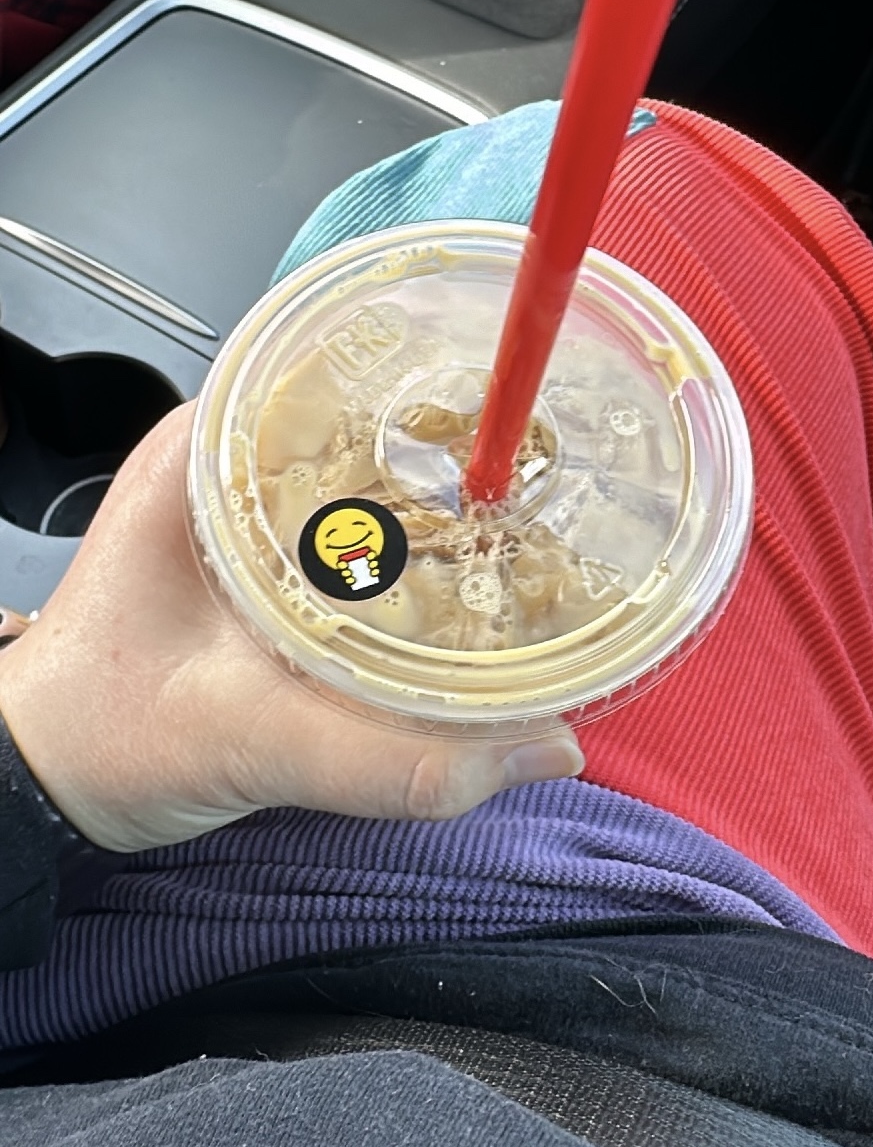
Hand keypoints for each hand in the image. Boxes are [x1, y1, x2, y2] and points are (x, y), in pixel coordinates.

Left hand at [0, 404, 582, 851]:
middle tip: (548, 480)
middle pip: (372, 418)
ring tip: (528, 525)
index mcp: (200, 455)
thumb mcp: (245, 741)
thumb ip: (387, 760)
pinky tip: (470, 584)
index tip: (513, 406)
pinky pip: (359, 534)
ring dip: (443, 504)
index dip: (434, 376)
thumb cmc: (99, 733)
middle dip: (460, 448)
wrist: (48, 782)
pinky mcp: (264, 561)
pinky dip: (417, 555)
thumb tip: (537, 749)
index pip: (336, 364)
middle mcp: (225, 462)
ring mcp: (246, 510)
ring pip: (371, 476)